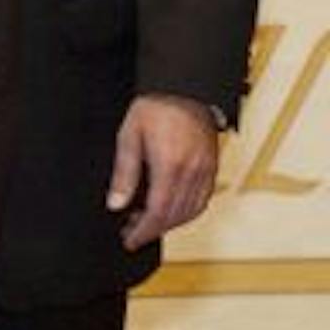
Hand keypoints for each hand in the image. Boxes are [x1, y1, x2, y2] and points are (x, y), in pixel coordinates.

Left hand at [108, 93, 219, 250]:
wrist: (185, 89)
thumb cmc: (155, 108)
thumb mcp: (129, 136)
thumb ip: (124, 173)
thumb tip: (116, 204)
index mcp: (169, 165)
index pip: (158, 211)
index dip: (143, 231)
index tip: (129, 240)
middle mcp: (192, 172)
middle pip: (175, 216)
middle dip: (153, 230)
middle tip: (132, 233)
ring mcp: (206, 171)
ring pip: (191, 211)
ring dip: (170, 223)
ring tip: (146, 222)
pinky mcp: (213, 168)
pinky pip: (202, 200)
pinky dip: (186, 211)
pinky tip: (168, 209)